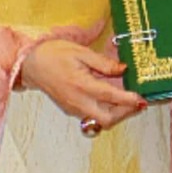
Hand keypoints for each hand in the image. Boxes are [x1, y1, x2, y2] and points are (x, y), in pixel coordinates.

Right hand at [20, 39, 147, 130]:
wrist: (30, 65)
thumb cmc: (52, 54)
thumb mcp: (80, 52)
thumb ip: (103, 63)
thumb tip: (122, 69)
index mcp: (80, 85)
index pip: (110, 97)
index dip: (128, 99)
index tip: (141, 98)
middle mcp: (77, 102)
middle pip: (107, 118)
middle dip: (125, 113)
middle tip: (138, 103)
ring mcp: (73, 108)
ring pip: (100, 120)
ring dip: (116, 114)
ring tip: (128, 102)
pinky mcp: (71, 110)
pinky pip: (92, 117)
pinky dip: (105, 112)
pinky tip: (112, 101)